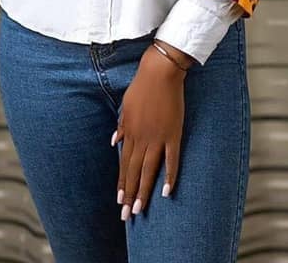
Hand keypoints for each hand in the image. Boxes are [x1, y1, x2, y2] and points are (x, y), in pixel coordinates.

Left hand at [113, 46, 188, 219]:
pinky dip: (170, 176)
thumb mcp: (126, 105)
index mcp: (129, 131)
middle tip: (127, 215)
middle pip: (134, 171)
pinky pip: (172, 159)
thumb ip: (121, 125)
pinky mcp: (173, 133)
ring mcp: (158, 137)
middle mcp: (141, 138)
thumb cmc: (142, 86)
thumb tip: (114, 141)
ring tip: (140, 210)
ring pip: (149, 170)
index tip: (119, 201)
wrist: (160, 72)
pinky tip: (167, 192)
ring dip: (144, 192)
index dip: (122, 183)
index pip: (124, 163)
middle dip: (130, 194)